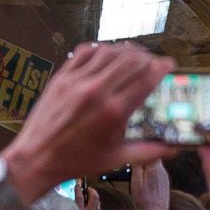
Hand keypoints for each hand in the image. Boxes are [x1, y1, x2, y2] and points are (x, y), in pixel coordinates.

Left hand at [6, 43, 175, 195]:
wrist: (36, 159)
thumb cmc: (77, 161)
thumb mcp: (116, 159)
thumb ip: (148, 151)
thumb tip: (174, 149)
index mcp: (114, 112)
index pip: (146, 79)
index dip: (162, 67)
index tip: (169, 64)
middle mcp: (97, 91)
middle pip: (131, 60)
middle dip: (147, 56)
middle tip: (153, 60)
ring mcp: (77, 81)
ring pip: (109, 51)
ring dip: (126, 49)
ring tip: (134, 54)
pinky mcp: (61, 77)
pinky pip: (84, 52)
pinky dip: (100, 48)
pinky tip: (107, 53)